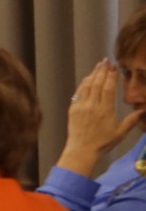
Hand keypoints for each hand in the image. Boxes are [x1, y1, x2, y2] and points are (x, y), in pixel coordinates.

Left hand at [56, 61, 144, 175]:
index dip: (111, 76)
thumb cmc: (103, 142)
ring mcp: (81, 106)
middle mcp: (92, 105)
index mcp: (105, 110)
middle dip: (102, 71)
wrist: (82, 149)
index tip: (114, 67)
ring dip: (93, 74)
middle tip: (107, 61)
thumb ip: (132, 120)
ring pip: (87, 85)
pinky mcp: (73, 108)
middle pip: (97, 83)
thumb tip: (143, 110)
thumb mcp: (120, 132)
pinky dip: (84, 83)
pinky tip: (88, 77)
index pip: (108, 88)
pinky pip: (79, 92)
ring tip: (99, 65)